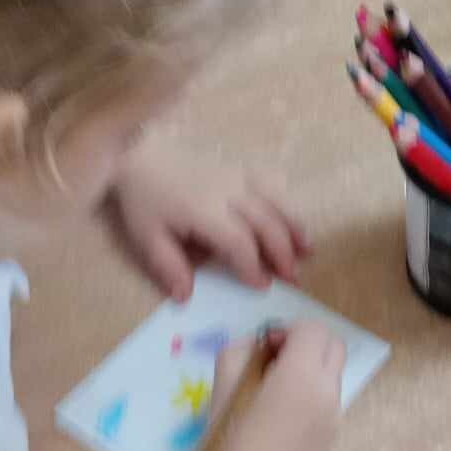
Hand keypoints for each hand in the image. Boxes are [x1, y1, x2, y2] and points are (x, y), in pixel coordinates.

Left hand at [105, 146, 308, 300]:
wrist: (143, 153)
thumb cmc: (145, 199)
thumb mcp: (147, 237)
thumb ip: (169, 267)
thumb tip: (186, 297)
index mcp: (204, 210)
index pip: (238, 242)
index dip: (252, 266)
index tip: (261, 286)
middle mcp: (228, 191)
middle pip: (266, 222)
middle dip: (282, 252)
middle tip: (292, 277)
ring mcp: (238, 176)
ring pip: (276, 201)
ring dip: (294, 227)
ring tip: (307, 250)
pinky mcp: (241, 168)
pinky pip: (272, 183)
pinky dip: (287, 203)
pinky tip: (294, 220)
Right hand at [206, 322, 344, 450]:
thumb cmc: (228, 433)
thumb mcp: (225, 377)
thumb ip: (246, 348)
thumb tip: (265, 345)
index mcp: (303, 373)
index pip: (314, 330)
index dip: (289, 331)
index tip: (267, 348)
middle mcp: (328, 392)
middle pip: (334, 347)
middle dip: (308, 345)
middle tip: (277, 361)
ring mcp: (335, 417)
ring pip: (332, 376)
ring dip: (310, 372)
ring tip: (276, 393)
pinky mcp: (332, 439)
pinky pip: (328, 404)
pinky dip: (311, 398)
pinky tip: (282, 420)